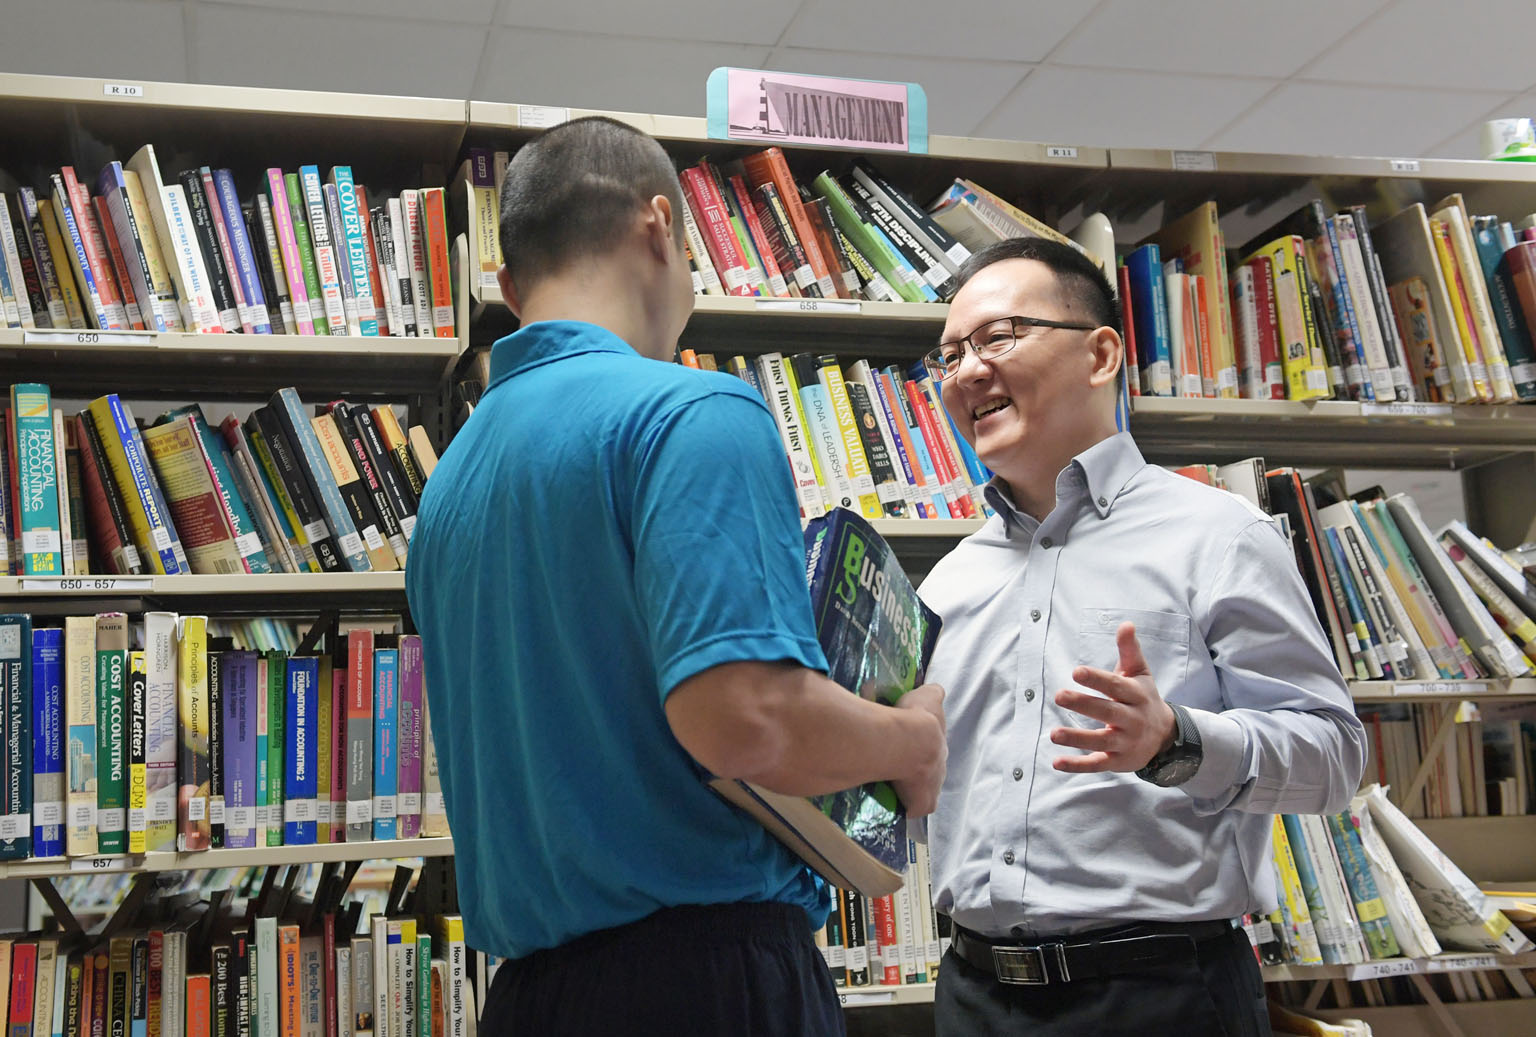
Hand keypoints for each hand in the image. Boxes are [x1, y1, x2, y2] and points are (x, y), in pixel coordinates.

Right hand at [891, 683, 945, 815]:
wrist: (906, 742)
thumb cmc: (915, 718)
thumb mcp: (927, 697)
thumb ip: (931, 693)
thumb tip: (935, 690)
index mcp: (939, 746)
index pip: (931, 751)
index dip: (920, 751)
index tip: (908, 750)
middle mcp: (940, 768)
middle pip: (929, 772)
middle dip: (915, 770)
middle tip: (894, 765)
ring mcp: (933, 788)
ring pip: (922, 791)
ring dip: (909, 788)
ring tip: (888, 783)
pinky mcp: (922, 804)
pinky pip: (914, 809)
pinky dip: (903, 807)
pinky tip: (888, 803)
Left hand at [1050, 622, 1176, 772]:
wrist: (1166, 736)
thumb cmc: (1144, 698)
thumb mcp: (1140, 674)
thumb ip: (1130, 651)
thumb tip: (1125, 624)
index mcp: (1136, 695)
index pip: (1115, 686)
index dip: (1097, 679)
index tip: (1077, 671)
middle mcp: (1132, 720)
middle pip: (1107, 712)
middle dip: (1084, 705)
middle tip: (1059, 695)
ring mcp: (1125, 743)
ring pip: (1100, 741)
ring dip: (1077, 738)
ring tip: (1054, 734)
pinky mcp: (1118, 762)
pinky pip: (1097, 764)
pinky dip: (1078, 766)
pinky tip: (1057, 763)